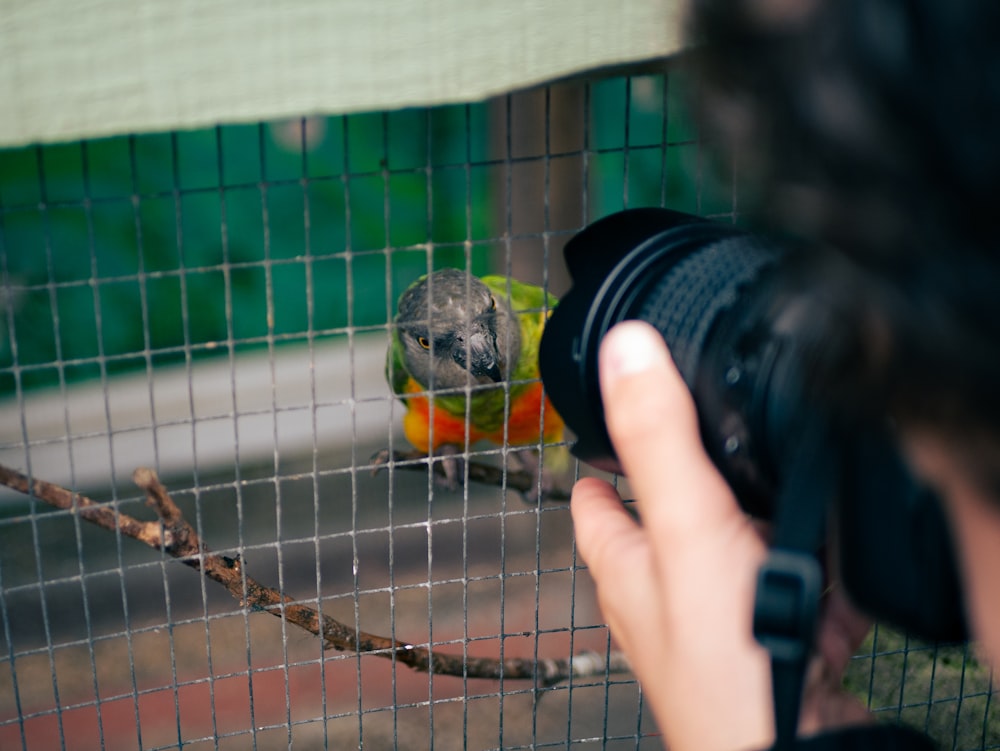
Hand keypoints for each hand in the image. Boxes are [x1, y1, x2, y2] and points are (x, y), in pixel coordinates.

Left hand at [571, 321, 870, 750]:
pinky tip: (828, 568)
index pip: (594, 495)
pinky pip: (793, 589)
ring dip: (761, 526)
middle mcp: (663, 591)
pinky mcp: (775, 642)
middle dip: (696, 478)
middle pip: (669, 514)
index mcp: (624, 561)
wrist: (798, 747)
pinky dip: (808, 573)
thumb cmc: (724, 660)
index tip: (610, 418)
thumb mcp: (684, 527)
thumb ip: (658, 439)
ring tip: (785, 497)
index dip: (598, 455)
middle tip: (721, 437)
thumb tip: (625, 348)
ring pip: (737, 550)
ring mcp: (720, 618)